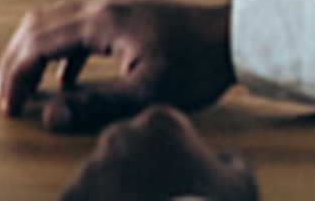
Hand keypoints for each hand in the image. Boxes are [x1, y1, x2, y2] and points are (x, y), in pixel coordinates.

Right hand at [0, 0, 234, 132]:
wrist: (231, 36)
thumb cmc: (194, 64)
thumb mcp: (147, 94)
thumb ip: (95, 105)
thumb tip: (49, 116)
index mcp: (101, 20)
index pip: (39, 43)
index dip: (17, 75)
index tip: (7, 107)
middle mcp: (100, 4)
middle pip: (38, 25)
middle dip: (15, 61)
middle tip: (3, 98)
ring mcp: (112, 3)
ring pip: (54, 21)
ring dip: (34, 53)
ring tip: (23, 88)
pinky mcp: (123, 11)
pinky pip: (76, 26)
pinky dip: (60, 51)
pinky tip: (67, 81)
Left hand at [63, 105, 257, 200]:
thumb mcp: (240, 186)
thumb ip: (233, 163)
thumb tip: (225, 158)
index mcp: (160, 121)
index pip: (159, 134)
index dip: (171, 161)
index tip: (181, 186)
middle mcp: (121, 132)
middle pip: (128, 151)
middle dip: (139, 174)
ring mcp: (94, 163)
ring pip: (103, 175)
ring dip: (114, 193)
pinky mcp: (74, 194)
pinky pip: (79, 199)